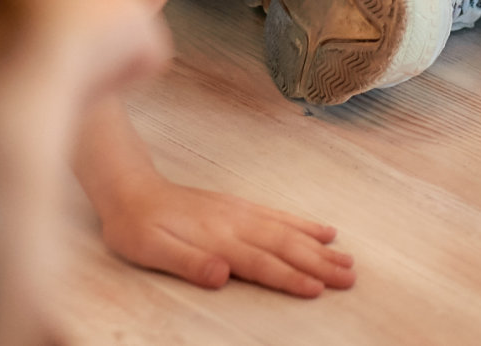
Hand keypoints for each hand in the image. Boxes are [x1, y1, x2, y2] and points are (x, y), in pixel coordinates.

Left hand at [93, 168, 354, 296]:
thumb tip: (222, 275)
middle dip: (318, 264)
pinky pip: (278, 215)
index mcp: (216, 239)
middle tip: (350, 278)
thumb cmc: (137, 227)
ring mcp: (239, 212)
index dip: (290, 277)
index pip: (260, 262)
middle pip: (283, 246)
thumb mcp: (151, 250)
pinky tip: (322, 231)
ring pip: (287, 231)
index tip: (318, 290)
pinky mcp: (238, 206)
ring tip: (347, 260)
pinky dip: (303, 225)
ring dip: (318, 247)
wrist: (130, 189)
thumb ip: (188, 262)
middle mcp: (234, 223)